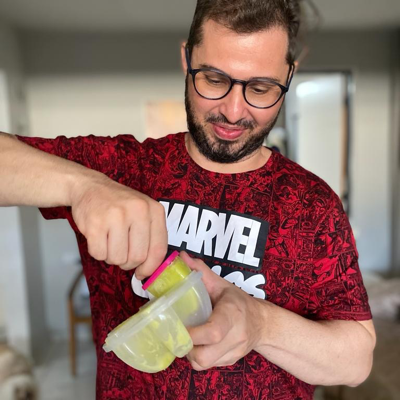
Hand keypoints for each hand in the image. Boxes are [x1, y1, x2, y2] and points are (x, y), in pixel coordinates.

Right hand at [70, 174, 167, 278]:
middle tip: (122, 252)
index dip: (150, 267)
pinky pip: (99, 254)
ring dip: (112, 257)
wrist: (90, 186)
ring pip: (118, 258)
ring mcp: (116, 216)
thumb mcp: (144, 212)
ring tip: (109, 241)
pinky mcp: (95, 223)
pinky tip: (98, 237)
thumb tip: (148, 270)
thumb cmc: (119, 204)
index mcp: (154, 210)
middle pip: (138, 257)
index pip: (158, 249)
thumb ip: (151, 238)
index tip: (142, 272)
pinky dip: (98, 252)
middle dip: (128, 262)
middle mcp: (138, 211)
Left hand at [180, 251, 264, 370]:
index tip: (179, 326)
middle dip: (186, 347)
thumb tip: (181, 257)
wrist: (263, 323)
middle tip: (180, 332)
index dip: (193, 333)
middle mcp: (235, 336)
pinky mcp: (230, 362)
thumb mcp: (222, 284)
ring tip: (188, 337)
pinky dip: (198, 356)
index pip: (213, 331)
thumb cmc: (239, 302)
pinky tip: (198, 343)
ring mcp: (234, 352)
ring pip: (203, 364)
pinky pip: (207, 366)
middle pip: (205, 355)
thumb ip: (200, 271)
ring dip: (190, 353)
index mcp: (232, 314)